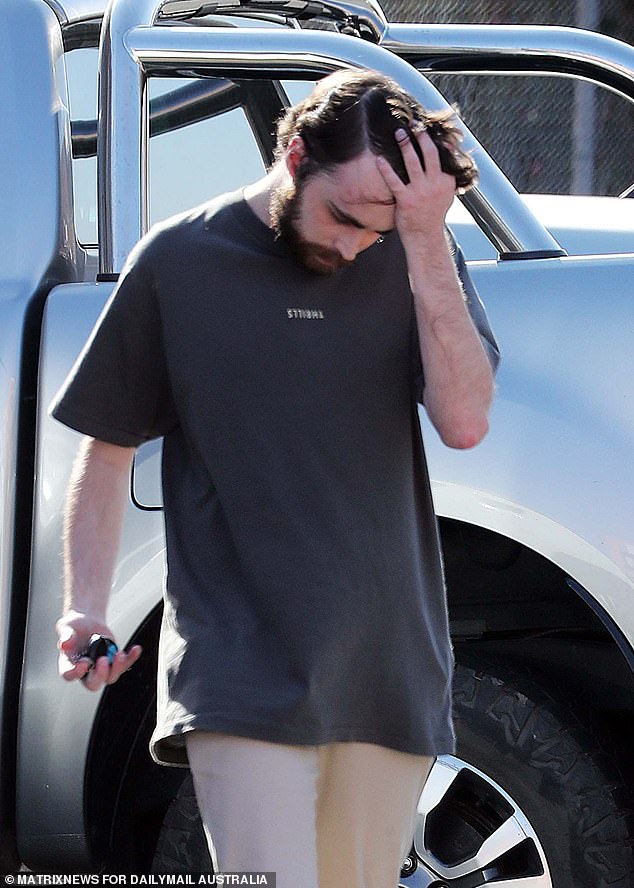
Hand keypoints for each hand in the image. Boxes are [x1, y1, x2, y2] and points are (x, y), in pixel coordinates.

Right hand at [57, 610, 141, 690]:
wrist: (87, 621)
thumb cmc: (74, 626)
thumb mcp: (67, 626)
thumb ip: (66, 636)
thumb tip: (64, 644)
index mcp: (69, 663)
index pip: (69, 675)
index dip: (76, 672)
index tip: (84, 662)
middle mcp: (85, 670)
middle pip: (93, 683)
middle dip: (100, 675)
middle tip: (103, 660)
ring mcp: (100, 667)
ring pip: (110, 677)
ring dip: (117, 668)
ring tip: (119, 654)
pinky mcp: (113, 661)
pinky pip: (124, 665)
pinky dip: (131, 658)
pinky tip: (135, 649)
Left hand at [377, 126, 456, 243]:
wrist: (425, 237)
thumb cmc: (432, 215)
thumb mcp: (446, 194)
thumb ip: (446, 174)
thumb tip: (448, 150)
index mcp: (446, 181)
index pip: (443, 155)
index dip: (436, 139)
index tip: (429, 126)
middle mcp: (435, 184)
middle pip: (430, 153)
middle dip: (422, 136)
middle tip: (415, 123)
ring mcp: (420, 192)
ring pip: (413, 162)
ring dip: (406, 145)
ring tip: (399, 132)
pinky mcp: (406, 200)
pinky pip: (394, 181)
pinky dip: (386, 169)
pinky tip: (379, 159)